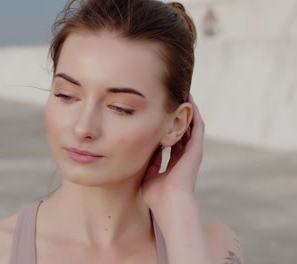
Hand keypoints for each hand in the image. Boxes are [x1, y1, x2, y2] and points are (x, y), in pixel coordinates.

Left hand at [138, 94, 204, 210]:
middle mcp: (185, 156)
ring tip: (182, 93)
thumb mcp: (148, 176)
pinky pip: (197, 126)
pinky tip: (189, 100)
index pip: (172, 142)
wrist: (169, 203)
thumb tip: (141, 153)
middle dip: (178, 116)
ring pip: (192, 125)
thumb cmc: (157, 196)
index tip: (161, 116)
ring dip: (187, 110)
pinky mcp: (196, 149)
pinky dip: (194, 113)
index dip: (167, 129)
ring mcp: (192, 152)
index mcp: (175, 163)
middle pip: (183, 131)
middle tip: (172, 99)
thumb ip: (148, 165)